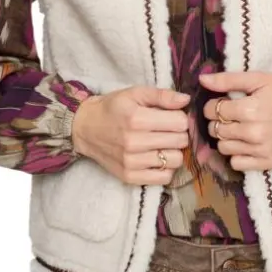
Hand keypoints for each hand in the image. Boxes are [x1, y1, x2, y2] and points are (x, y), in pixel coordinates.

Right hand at [72, 86, 190, 185]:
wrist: (86, 128)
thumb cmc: (113, 108)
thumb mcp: (135, 93)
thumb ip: (162, 95)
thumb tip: (186, 100)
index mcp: (137, 119)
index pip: (180, 122)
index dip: (181, 117)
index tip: (172, 116)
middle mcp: (134, 142)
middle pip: (180, 141)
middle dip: (179, 133)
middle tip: (168, 130)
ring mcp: (132, 162)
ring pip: (175, 160)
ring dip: (174, 151)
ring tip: (163, 144)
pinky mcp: (129, 177)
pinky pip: (164, 178)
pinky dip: (165, 168)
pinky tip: (157, 158)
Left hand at [199, 71, 271, 170]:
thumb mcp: (261, 78)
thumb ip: (229, 80)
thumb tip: (203, 80)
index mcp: (250, 109)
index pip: (212, 110)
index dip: (214, 104)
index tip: (224, 101)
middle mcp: (253, 133)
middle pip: (216, 130)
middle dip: (219, 120)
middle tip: (233, 113)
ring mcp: (261, 151)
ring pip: (224, 148)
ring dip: (226, 137)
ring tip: (240, 126)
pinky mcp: (269, 163)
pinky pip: (237, 164)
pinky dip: (237, 154)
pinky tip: (247, 142)